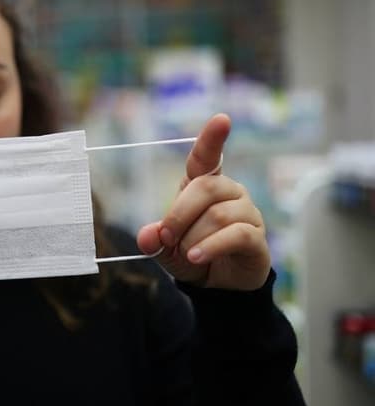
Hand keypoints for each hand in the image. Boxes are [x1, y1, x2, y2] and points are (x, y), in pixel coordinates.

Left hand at [137, 114, 270, 290]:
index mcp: (205, 186)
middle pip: (206, 187)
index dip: (213, 139)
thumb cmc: (192, 254)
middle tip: (165, 236)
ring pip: (218, 215)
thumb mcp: (165, 248)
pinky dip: (211, 246)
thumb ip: (154, 240)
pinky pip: (235, 234)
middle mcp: (230, 192)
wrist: (217, 285)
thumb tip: (147, 236)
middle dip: (179, 214)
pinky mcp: (257, 237)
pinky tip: (196, 257)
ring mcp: (247, 213)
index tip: (222, 120)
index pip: (208, 157)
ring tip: (186, 254)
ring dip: (193, 237)